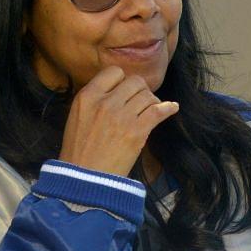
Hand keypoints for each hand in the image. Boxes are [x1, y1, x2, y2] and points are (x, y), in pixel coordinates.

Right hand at [59, 66, 178, 176]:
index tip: (125, 92)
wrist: (85, 178)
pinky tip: (172, 108)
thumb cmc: (80, 150)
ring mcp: (122, 116)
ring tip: (149, 112)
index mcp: (87, 96)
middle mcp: (105, 102)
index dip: (123, 81)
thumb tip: (120, 89)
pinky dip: (169, 108)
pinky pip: (159, 111)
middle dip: (140, 91)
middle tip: (140, 103)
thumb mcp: (78, 116)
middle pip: (135, 82)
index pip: (114, 72)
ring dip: (152, 102)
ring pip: (148, 95)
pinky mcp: (137, 131)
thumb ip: (96, 99)